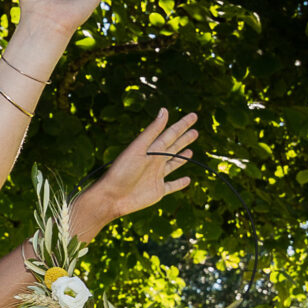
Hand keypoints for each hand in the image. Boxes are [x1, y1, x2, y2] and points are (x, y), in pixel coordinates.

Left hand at [80, 109, 198, 230]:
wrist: (112, 197)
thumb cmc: (122, 171)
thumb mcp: (138, 148)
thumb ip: (152, 131)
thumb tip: (164, 110)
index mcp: (150, 149)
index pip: (170, 134)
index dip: (182, 125)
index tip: (194, 116)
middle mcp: (154, 161)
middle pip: (173, 147)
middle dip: (184, 139)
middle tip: (195, 131)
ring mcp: (156, 176)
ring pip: (173, 164)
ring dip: (182, 158)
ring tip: (190, 151)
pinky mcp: (158, 191)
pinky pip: (172, 186)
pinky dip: (180, 183)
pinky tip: (187, 180)